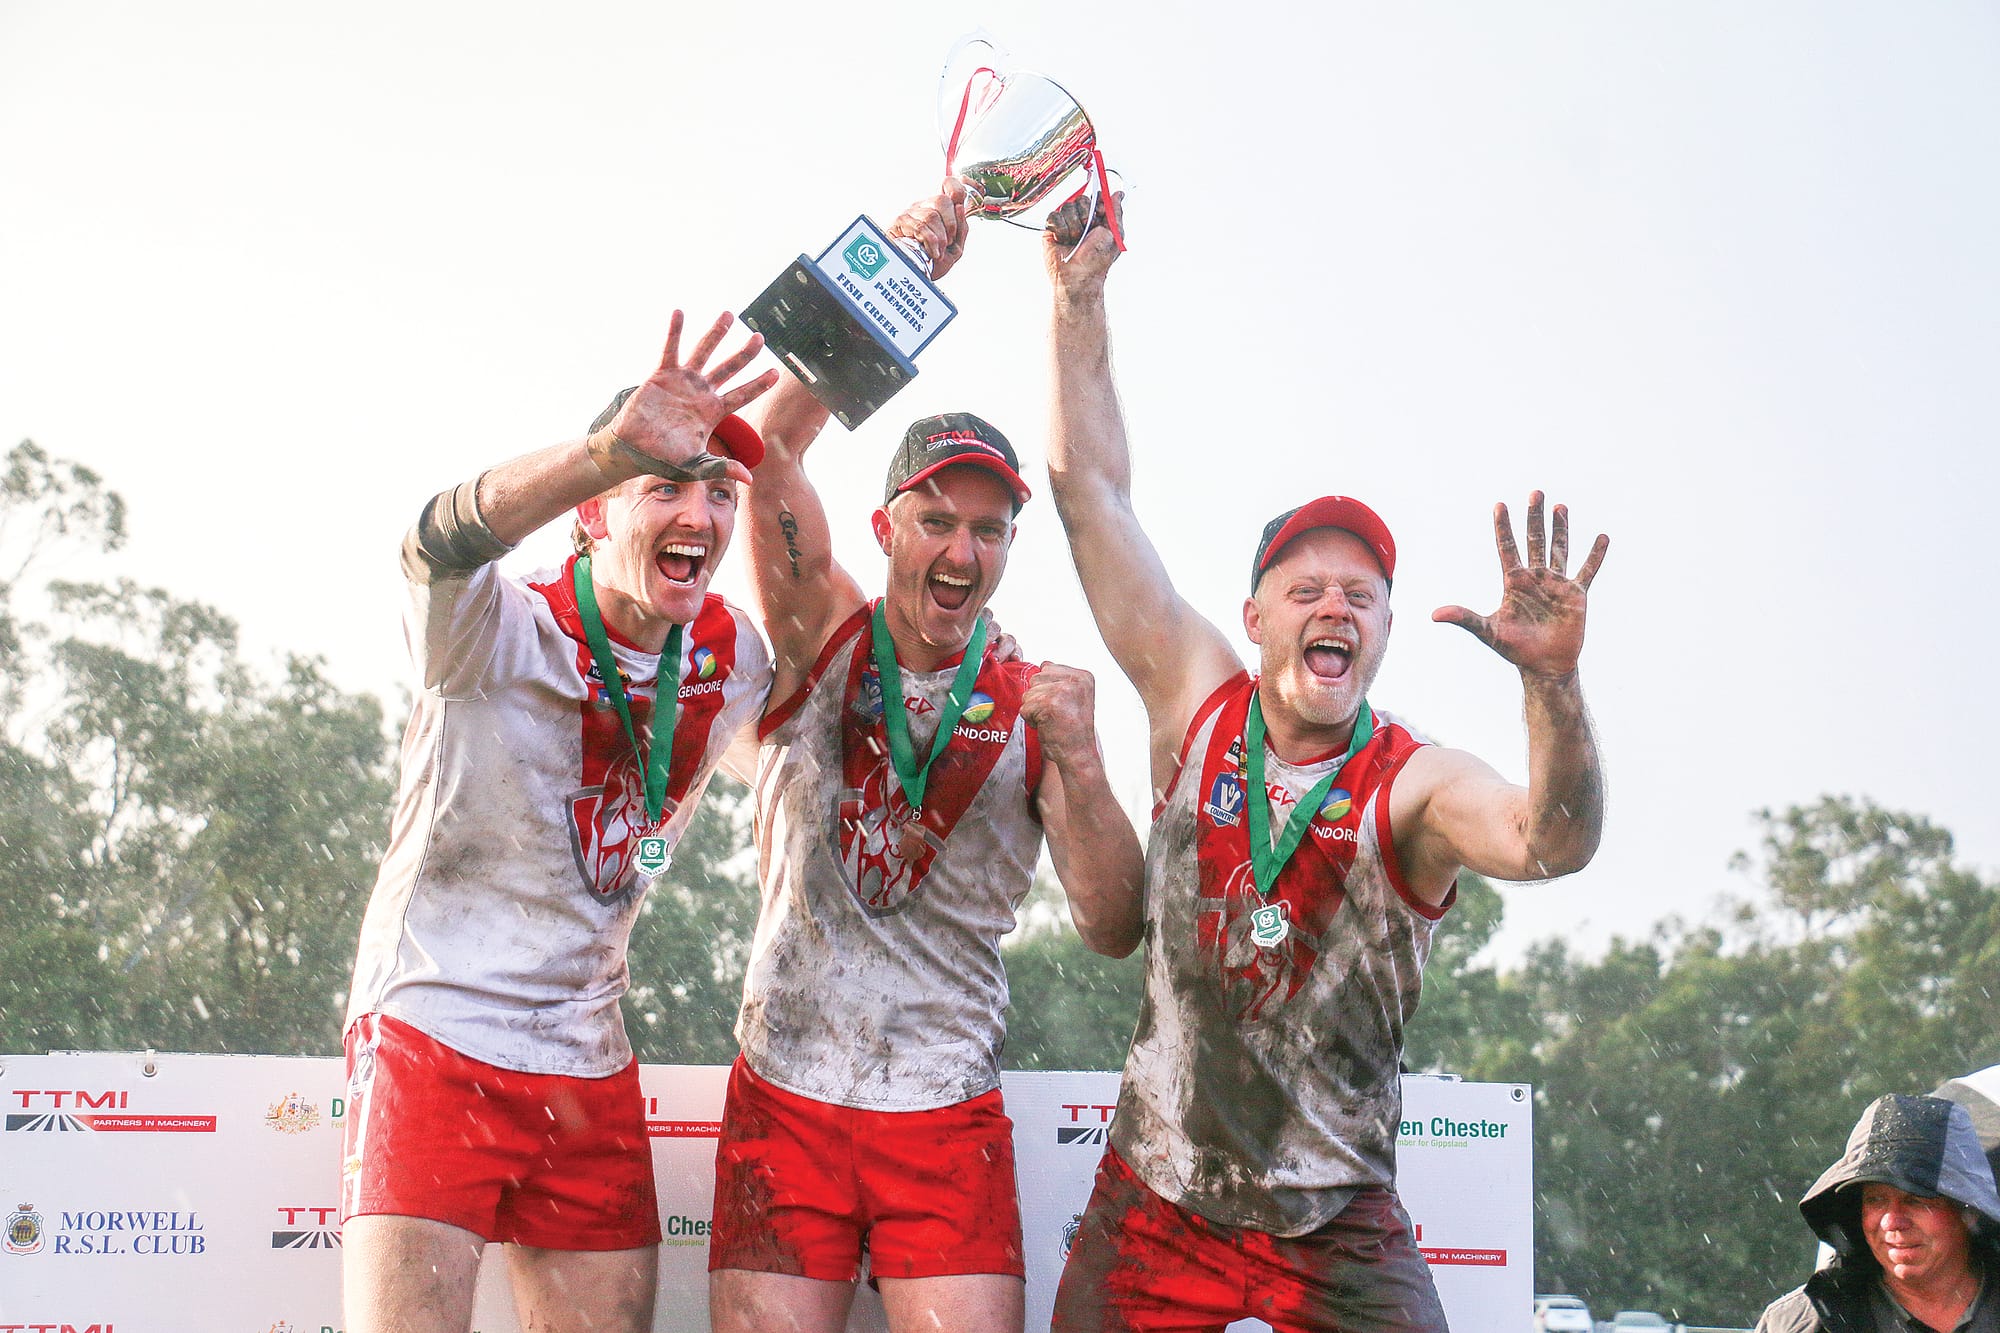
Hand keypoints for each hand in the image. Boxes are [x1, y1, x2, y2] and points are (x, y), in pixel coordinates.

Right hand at [601, 312, 777, 481]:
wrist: (633, 450)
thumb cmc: (663, 459)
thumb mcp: (695, 466)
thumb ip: (721, 467)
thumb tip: (749, 479)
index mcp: (713, 412)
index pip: (742, 395)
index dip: (759, 384)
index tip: (776, 372)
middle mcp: (702, 393)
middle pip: (730, 368)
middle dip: (745, 354)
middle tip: (760, 337)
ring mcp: (683, 381)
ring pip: (704, 352)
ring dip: (716, 333)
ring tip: (729, 314)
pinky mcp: (662, 375)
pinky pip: (670, 349)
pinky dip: (675, 331)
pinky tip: (680, 313)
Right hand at [887, 181, 970, 279]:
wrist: (914, 278)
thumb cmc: (931, 263)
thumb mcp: (954, 249)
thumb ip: (961, 230)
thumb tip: (960, 208)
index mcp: (939, 210)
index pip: (949, 185)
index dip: (956, 188)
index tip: (959, 203)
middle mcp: (924, 207)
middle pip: (942, 200)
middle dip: (951, 224)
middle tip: (948, 242)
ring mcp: (911, 213)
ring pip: (931, 215)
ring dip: (940, 238)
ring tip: (937, 251)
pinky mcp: (899, 222)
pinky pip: (920, 227)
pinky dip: (930, 242)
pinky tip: (931, 252)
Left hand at [1019, 663, 1102, 771]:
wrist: (1078, 754)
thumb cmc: (1073, 730)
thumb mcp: (1074, 697)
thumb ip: (1060, 679)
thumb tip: (1043, 664)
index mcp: (1083, 676)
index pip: (1047, 667)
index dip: (1048, 689)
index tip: (1063, 705)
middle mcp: (1075, 680)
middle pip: (1036, 678)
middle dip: (1039, 698)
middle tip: (1056, 714)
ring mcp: (1062, 690)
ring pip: (1028, 693)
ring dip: (1034, 709)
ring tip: (1052, 720)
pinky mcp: (1049, 703)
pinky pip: (1025, 708)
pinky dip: (1031, 720)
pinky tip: (1047, 726)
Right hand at [1043, 190, 1124, 295]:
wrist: (1077, 277)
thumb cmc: (1097, 260)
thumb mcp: (1115, 234)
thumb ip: (1116, 211)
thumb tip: (1119, 193)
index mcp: (1098, 219)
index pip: (1095, 197)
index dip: (1097, 203)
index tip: (1100, 215)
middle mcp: (1081, 219)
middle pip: (1080, 199)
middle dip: (1084, 216)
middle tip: (1085, 233)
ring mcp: (1066, 223)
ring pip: (1066, 206)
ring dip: (1072, 227)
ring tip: (1074, 241)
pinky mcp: (1051, 229)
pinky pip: (1053, 216)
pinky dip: (1060, 229)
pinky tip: (1062, 241)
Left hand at [1433, 492, 1607, 678]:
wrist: (1544, 666)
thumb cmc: (1514, 649)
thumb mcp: (1488, 632)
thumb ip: (1464, 619)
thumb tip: (1434, 615)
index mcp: (1513, 582)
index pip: (1506, 547)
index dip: (1503, 527)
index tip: (1499, 505)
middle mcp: (1535, 577)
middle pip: (1533, 540)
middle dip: (1534, 517)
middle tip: (1535, 492)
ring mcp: (1556, 583)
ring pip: (1559, 549)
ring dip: (1560, 528)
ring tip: (1560, 506)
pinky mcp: (1576, 594)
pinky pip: (1587, 570)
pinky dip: (1595, 555)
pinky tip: (1602, 537)